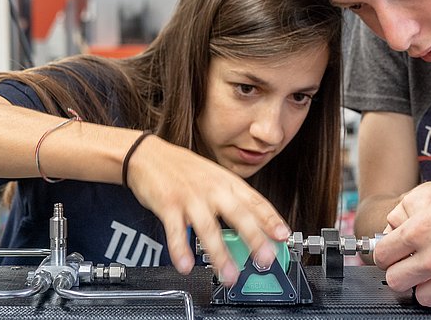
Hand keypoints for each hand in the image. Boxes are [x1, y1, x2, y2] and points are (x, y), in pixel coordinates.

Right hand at [125, 135, 290, 284]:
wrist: (147, 155)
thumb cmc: (183, 169)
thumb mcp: (214, 178)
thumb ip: (233, 200)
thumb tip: (254, 225)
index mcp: (227, 183)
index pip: (255, 201)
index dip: (271, 219)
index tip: (284, 236)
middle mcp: (212, 189)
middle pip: (238, 214)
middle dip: (254, 238)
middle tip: (265, 258)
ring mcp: (191, 197)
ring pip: (208, 228)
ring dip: (220, 254)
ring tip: (228, 275)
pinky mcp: (168, 205)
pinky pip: (176, 231)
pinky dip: (180, 250)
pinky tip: (185, 265)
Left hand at [374, 150, 430, 305]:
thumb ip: (419, 214)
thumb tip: (403, 223)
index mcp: (422, 229)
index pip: (382, 255)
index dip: (386, 251)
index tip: (392, 249)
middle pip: (396, 281)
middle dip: (400, 270)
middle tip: (410, 261)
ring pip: (422, 297)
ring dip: (424, 284)